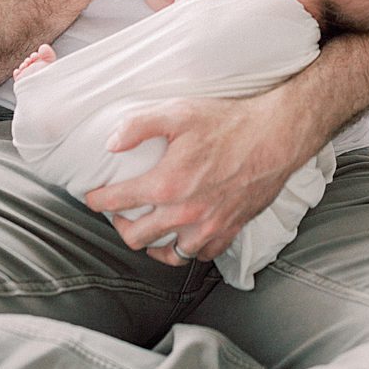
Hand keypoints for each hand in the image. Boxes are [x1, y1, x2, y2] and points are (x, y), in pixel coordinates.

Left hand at [84, 92, 297, 264]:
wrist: (275, 136)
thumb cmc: (229, 123)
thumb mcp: (178, 113)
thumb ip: (139, 126)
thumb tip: (111, 143)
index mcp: (166, 185)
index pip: (117, 201)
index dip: (98, 200)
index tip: (93, 197)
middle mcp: (184, 213)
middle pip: (136, 236)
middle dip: (120, 225)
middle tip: (119, 213)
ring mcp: (207, 227)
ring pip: (167, 254)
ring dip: (151, 243)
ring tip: (147, 229)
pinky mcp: (229, 230)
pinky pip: (200, 255)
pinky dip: (186, 249)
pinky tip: (182, 237)